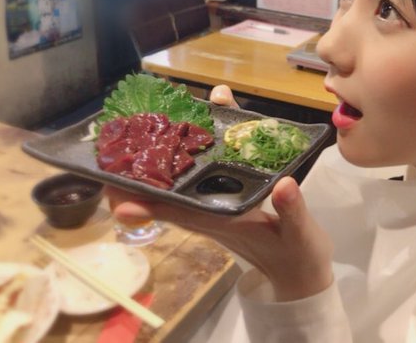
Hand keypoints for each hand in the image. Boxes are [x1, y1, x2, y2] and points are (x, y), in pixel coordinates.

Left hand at [107, 85, 334, 300]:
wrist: (300, 274)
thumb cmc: (298, 255)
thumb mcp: (301, 233)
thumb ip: (293, 210)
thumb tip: (285, 184)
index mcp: (225, 222)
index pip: (177, 213)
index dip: (144, 203)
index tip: (114, 191)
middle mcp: (212, 218)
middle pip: (165, 201)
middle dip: (137, 180)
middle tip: (116, 149)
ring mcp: (214, 213)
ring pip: (175, 194)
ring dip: (153, 172)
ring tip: (135, 142)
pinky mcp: (221, 208)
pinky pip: (192, 188)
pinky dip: (181, 168)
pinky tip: (181, 144)